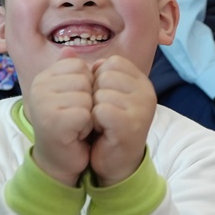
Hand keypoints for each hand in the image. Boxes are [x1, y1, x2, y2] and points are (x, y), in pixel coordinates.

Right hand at [25, 56, 94, 185]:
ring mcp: (43, 103)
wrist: (58, 160)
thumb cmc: (68, 126)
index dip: (86, 86)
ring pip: (87, 97)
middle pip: (84, 80)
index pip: (79, 65)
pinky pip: (85, 113)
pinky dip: (86, 127)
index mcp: (43, 77)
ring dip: (88, 115)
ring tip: (75, 126)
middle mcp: (38, 87)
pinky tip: (76, 135)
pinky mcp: (53, 120)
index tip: (74, 103)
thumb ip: (69, 72)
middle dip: (88, 101)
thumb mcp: (69, 95)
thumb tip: (69, 48)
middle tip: (75, 118)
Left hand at [89, 55, 155, 185]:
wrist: (116, 163)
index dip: (98, 80)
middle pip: (106, 76)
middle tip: (102, 115)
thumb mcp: (101, 95)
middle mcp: (147, 91)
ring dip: (94, 110)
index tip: (103, 100)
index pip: (112, 63)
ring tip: (103, 124)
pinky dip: (95, 122)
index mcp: (141, 81)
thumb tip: (68, 51)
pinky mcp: (132, 125)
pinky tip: (102, 131)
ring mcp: (142, 108)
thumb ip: (91, 73)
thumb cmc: (107, 127)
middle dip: (95, 95)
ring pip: (101, 93)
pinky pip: (101, 110)